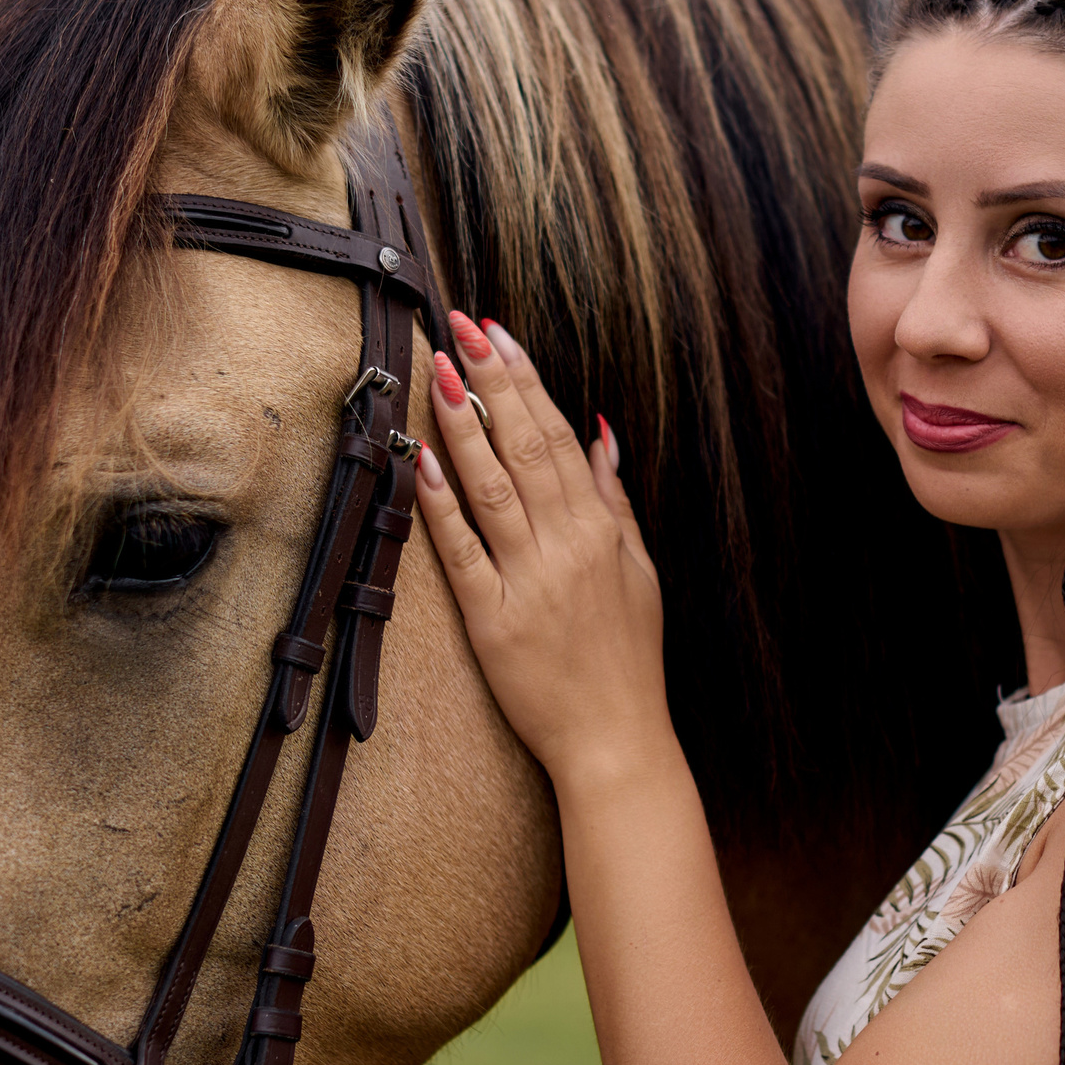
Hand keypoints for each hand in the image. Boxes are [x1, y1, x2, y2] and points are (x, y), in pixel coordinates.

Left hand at [415, 314, 668, 779]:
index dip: (524, 380)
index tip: (498, 332)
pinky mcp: (493, 619)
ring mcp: (528, 581)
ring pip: (492, 486)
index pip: (556, 436)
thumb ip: (613, 500)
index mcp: (599, 529)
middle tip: (459, 325)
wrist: (617, 739)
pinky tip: (426, 459)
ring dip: (463, 424)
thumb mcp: (639, 569)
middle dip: (490, 380)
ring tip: (438, 371)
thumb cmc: (627, 658)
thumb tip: (599, 432)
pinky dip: (443, 504)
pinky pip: (463, 552)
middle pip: (524, 446)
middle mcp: (565, 545)